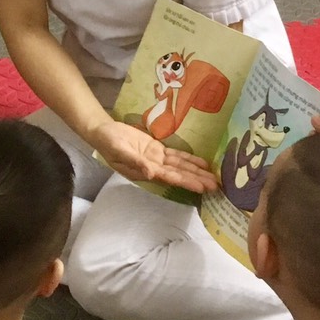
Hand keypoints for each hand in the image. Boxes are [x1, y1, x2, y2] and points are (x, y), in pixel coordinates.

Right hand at [91, 120, 218, 192]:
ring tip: (213, 178)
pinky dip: (189, 159)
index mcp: (144, 171)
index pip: (170, 177)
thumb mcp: (119, 151)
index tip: (201, 187)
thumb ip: (135, 161)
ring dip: (196, 172)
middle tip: (216, 186)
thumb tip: (151, 173)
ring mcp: (156, 159)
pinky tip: (202, 164)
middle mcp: (153, 168)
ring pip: (180, 166)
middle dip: (197, 180)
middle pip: (179, 174)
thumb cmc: (108, 142)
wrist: (103, 132)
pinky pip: (176, 156)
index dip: (186, 182)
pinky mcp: (157, 149)